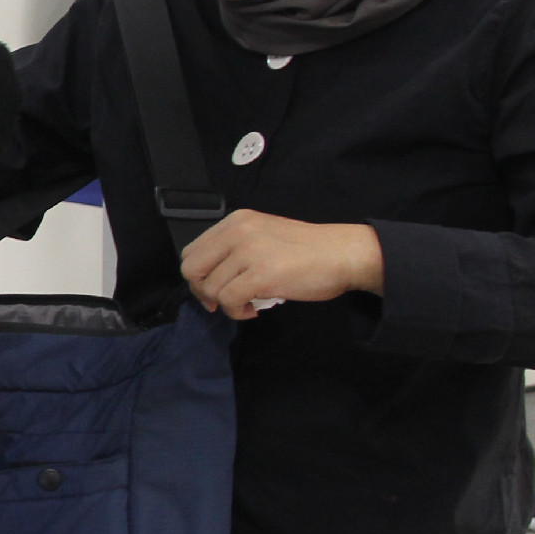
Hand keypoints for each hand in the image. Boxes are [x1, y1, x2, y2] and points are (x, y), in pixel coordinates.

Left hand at [179, 211, 382, 319]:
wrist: (342, 253)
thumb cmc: (307, 250)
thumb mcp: (263, 236)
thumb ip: (235, 249)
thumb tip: (211, 277)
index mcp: (236, 221)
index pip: (193, 250)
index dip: (198, 275)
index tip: (215, 288)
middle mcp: (237, 231)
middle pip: (191, 268)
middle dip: (202, 291)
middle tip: (223, 302)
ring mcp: (249, 251)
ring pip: (211, 288)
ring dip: (226, 305)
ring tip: (249, 305)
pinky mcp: (261, 273)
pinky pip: (229, 300)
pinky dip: (237, 312)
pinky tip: (254, 310)